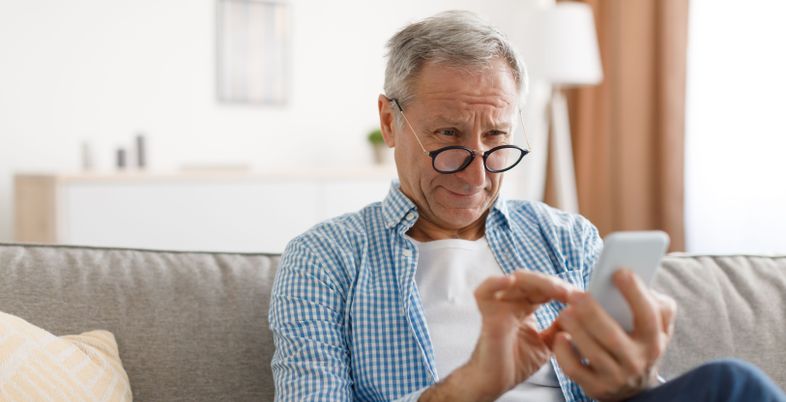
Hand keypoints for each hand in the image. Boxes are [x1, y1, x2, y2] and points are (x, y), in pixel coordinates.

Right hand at [420, 271, 574, 401]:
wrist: (496, 383)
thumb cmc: (515, 364)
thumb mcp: (547, 344)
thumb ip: (560, 329)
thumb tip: (578, 314)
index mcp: (525, 307)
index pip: (544, 288)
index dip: (562, 289)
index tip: (580, 297)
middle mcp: (512, 303)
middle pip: (532, 280)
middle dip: (553, 284)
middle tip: (571, 293)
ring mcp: (499, 306)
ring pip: (515, 280)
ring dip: (537, 281)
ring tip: (556, 289)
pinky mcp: (488, 315)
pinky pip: (484, 292)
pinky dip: (495, 283)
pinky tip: (510, 280)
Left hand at [549, 269, 676, 401]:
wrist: (635, 388)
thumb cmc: (641, 343)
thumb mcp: (658, 327)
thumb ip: (657, 303)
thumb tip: (639, 281)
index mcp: (653, 340)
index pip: (649, 315)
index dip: (634, 292)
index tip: (618, 271)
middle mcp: (636, 360)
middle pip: (611, 335)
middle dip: (591, 312)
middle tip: (575, 294)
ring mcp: (615, 377)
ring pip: (592, 352)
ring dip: (575, 328)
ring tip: (565, 312)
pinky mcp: (595, 387)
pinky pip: (575, 369)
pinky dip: (564, 352)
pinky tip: (559, 336)